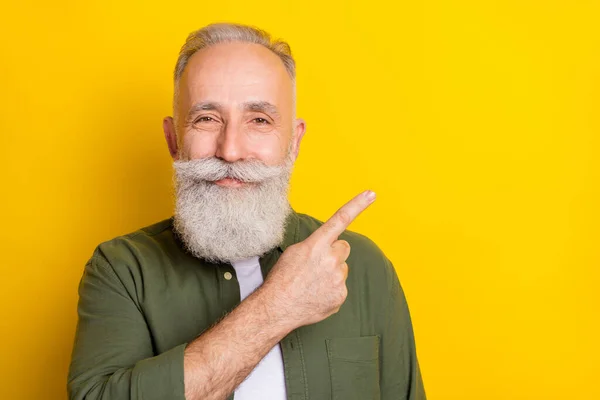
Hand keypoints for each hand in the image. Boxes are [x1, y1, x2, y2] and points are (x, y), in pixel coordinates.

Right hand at [262, 190, 375, 327]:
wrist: (277, 307)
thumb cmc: (282, 278)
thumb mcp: (294, 252)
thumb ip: (315, 245)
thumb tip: (328, 247)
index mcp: (316, 244)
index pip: (340, 219)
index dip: (357, 205)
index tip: (371, 194)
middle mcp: (330, 259)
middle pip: (343, 247)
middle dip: (334, 253)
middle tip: (316, 265)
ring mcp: (337, 278)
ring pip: (342, 268)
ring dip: (331, 272)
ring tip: (313, 282)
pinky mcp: (340, 295)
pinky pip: (340, 286)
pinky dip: (331, 289)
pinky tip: (316, 294)